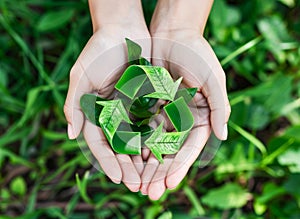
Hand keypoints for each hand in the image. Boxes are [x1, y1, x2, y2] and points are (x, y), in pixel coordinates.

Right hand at [64, 0, 150, 191]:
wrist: (124, 29)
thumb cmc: (99, 50)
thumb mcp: (81, 75)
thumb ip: (75, 104)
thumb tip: (70, 134)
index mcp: (94, 111)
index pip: (99, 142)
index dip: (107, 161)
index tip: (117, 177)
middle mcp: (112, 113)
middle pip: (119, 146)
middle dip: (127, 166)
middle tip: (137, 185)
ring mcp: (129, 108)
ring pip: (136, 139)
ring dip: (143, 158)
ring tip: (150, 176)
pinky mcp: (146, 101)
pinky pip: (151, 122)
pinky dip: (156, 138)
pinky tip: (163, 153)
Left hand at [140, 0, 230, 199]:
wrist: (173, 34)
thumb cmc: (197, 54)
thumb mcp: (214, 78)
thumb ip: (219, 106)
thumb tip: (223, 135)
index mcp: (200, 116)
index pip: (190, 148)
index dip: (180, 166)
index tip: (170, 184)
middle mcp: (182, 119)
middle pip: (170, 151)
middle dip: (160, 173)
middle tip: (150, 193)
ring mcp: (165, 113)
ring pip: (154, 143)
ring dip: (146, 163)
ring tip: (137, 183)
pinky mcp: (149, 105)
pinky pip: (141, 127)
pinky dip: (135, 143)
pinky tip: (128, 159)